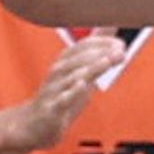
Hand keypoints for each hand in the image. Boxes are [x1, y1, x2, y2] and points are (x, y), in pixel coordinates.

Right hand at [7, 34, 125, 153]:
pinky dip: (71, 91)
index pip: (82, 46)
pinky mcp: (52, 109)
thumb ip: (96, 52)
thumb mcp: (80, 73)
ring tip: (106, 61)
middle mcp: (58, 73)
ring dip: (91, 67)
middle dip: (101, 53)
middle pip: (78, 58)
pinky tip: (81, 85)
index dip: (101, 42)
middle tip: (121, 50)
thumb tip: (111, 27)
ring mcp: (54, 90)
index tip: (120, 43)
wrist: (33, 126)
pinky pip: (61, 99)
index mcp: (65, 62)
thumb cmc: (60, 96)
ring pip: (72, 76)